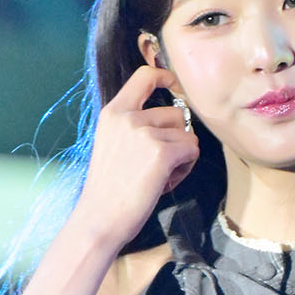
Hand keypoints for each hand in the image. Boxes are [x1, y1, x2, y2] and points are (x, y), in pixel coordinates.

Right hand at [72, 64, 200, 251]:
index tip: (175, 87)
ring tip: (160, 176)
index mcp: (113, 112)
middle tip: (159, 165)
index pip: (144, 76)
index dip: (166, 77)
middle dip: (176, 138)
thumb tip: (171, 115)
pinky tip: (166, 182)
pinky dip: (186, 167)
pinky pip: (192, 150)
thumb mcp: (111, 144)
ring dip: (181, 155)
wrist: (101, 218)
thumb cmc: (109, 189)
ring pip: (186, 134)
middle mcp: (129, 117)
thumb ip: (133, 125)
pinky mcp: (162, 153)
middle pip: (175, 113)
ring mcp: (145, 133)